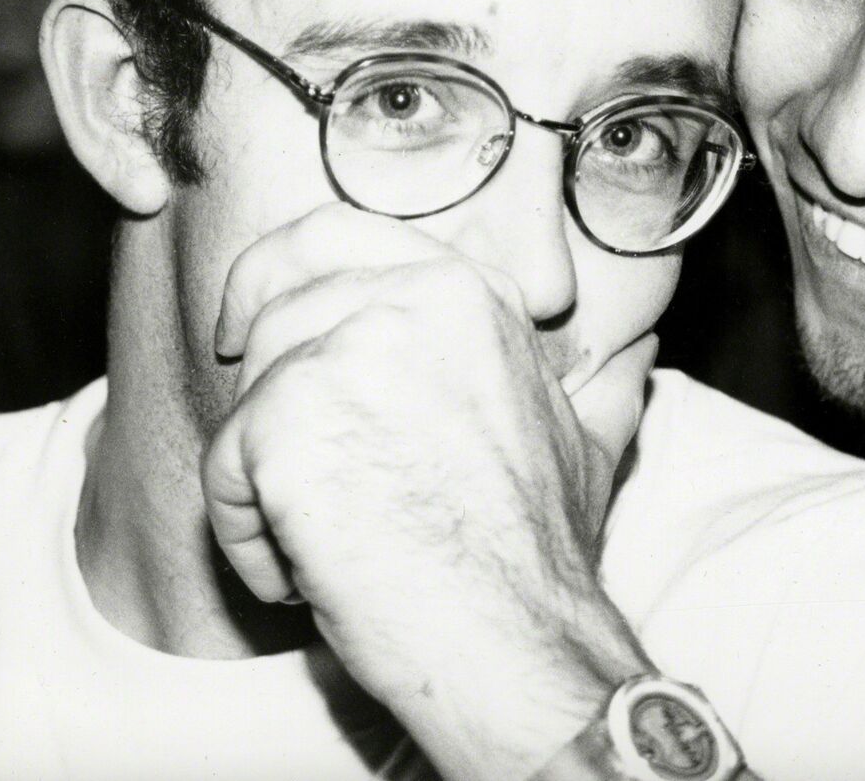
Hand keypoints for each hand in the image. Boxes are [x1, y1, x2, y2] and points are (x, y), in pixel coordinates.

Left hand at [200, 203, 651, 777]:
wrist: (514, 631)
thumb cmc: (542, 550)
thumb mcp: (587, 441)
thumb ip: (600, 381)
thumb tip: (639, 353)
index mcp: (467, 290)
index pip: (334, 233)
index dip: (277, 271)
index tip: (251, 323)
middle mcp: (405, 297)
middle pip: (274, 306)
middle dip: (255, 378)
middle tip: (257, 446)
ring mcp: (343, 352)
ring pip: (248, 392)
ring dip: (260, 477)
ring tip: (321, 543)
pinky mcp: (285, 420)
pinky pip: (224, 469)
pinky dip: (247, 537)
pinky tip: (304, 574)